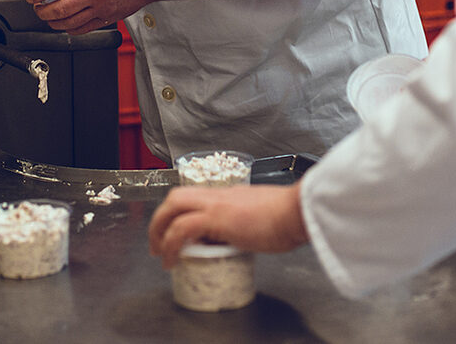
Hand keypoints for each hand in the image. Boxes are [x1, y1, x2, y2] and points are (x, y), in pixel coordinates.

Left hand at [24, 0, 152, 34]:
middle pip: (60, 8)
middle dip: (41, 10)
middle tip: (35, 7)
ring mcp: (102, 8)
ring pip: (69, 22)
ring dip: (52, 21)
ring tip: (45, 16)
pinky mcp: (107, 19)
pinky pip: (83, 29)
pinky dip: (68, 29)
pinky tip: (62, 23)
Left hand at [149, 185, 309, 267]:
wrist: (298, 211)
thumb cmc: (291, 217)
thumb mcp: (265, 218)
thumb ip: (253, 224)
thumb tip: (251, 237)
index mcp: (230, 195)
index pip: (196, 198)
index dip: (181, 213)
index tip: (178, 233)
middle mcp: (219, 195)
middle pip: (176, 196)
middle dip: (160, 218)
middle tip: (157, 241)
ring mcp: (216, 204)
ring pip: (173, 206)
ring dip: (159, 230)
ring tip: (158, 253)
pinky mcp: (217, 218)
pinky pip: (182, 228)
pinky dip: (170, 243)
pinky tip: (171, 260)